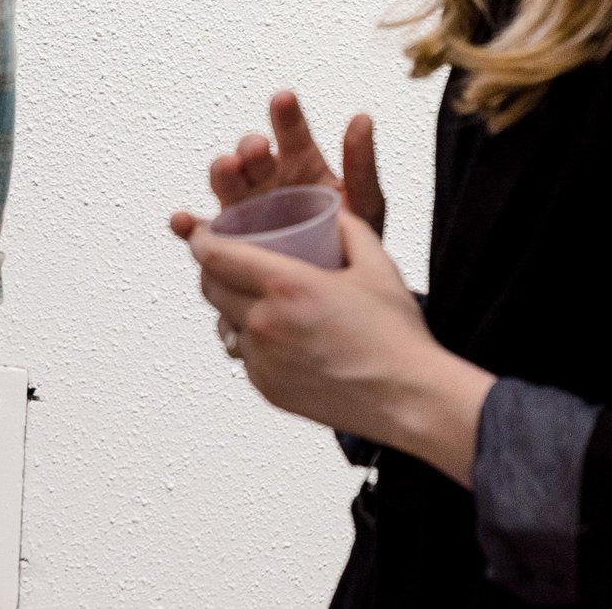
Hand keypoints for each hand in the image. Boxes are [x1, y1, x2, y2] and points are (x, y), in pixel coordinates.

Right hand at [167, 90, 384, 240]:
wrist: (333, 298)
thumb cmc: (348, 246)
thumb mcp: (365, 205)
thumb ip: (362, 165)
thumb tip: (363, 119)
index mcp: (301, 167)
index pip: (291, 134)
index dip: (286, 116)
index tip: (284, 100)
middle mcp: (268, 183)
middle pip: (251, 157)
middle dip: (251, 147)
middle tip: (258, 148)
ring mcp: (246, 210)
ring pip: (226, 185)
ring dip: (223, 173)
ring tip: (228, 168)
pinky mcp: (228, 241)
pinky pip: (204, 234)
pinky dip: (189, 227)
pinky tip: (183, 222)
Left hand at [189, 209, 493, 483]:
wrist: (409, 399)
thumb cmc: (395, 335)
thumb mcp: (376, 265)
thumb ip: (348, 228)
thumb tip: (331, 212)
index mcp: (286, 286)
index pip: (216, 255)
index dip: (202, 239)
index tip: (203, 233)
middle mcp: (264, 323)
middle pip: (209, 287)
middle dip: (212, 269)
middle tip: (228, 259)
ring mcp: (262, 360)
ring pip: (225, 322)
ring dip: (233, 306)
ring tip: (258, 297)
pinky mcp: (267, 388)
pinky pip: (245, 355)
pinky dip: (253, 340)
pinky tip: (281, 334)